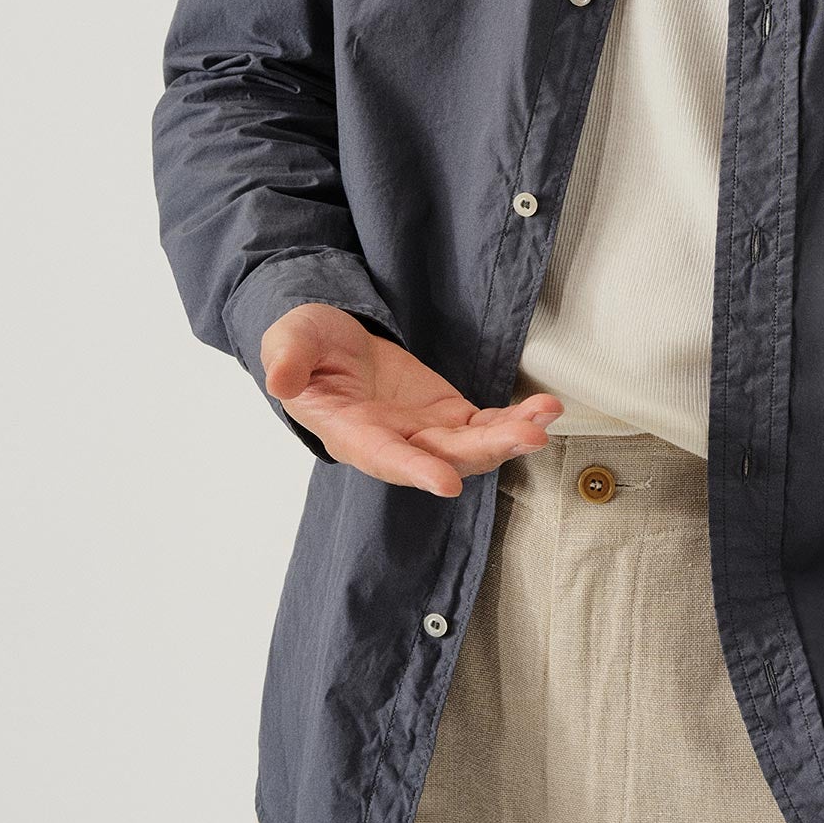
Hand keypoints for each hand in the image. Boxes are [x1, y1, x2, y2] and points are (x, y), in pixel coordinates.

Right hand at [259, 303, 562, 494]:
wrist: (330, 343)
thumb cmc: (306, 346)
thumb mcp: (290, 342)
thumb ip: (288, 359)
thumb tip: (279, 378)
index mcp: (350, 432)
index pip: (384, 456)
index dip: (415, 470)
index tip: (447, 481)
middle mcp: (393, 442)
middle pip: (443, 457)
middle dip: (486, 452)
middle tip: (527, 438)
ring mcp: (424, 432)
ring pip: (472, 446)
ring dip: (510, 437)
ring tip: (543, 420)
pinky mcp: (447, 416)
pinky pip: (486, 424)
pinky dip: (515, 419)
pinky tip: (544, 409)